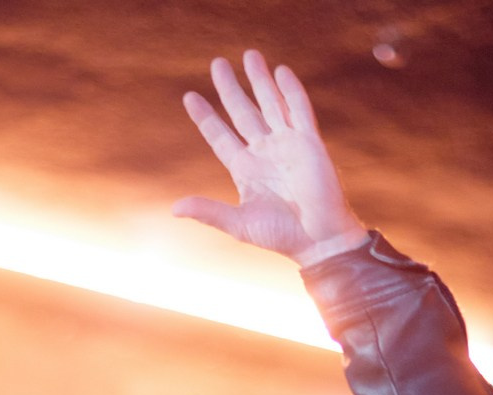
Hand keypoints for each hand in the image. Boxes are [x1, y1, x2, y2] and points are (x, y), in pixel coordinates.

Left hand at [173, 49, 368, 266]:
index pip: (220, 137)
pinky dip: (290, 91)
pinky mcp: (309, 143)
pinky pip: (299, 110)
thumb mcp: (239, 224)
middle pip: (243, 112)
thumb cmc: (280, 236)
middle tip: (216, 64)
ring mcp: (287, 145)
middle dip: (230, 88)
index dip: (206, 117)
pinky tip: (281, 71)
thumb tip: (174, 209)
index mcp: (245, 170)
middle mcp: (264, 153)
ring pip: (270, 104)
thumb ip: (209, 212)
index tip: (190, 97)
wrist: (318, 240)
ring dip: (259, 80)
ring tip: (249, 55)